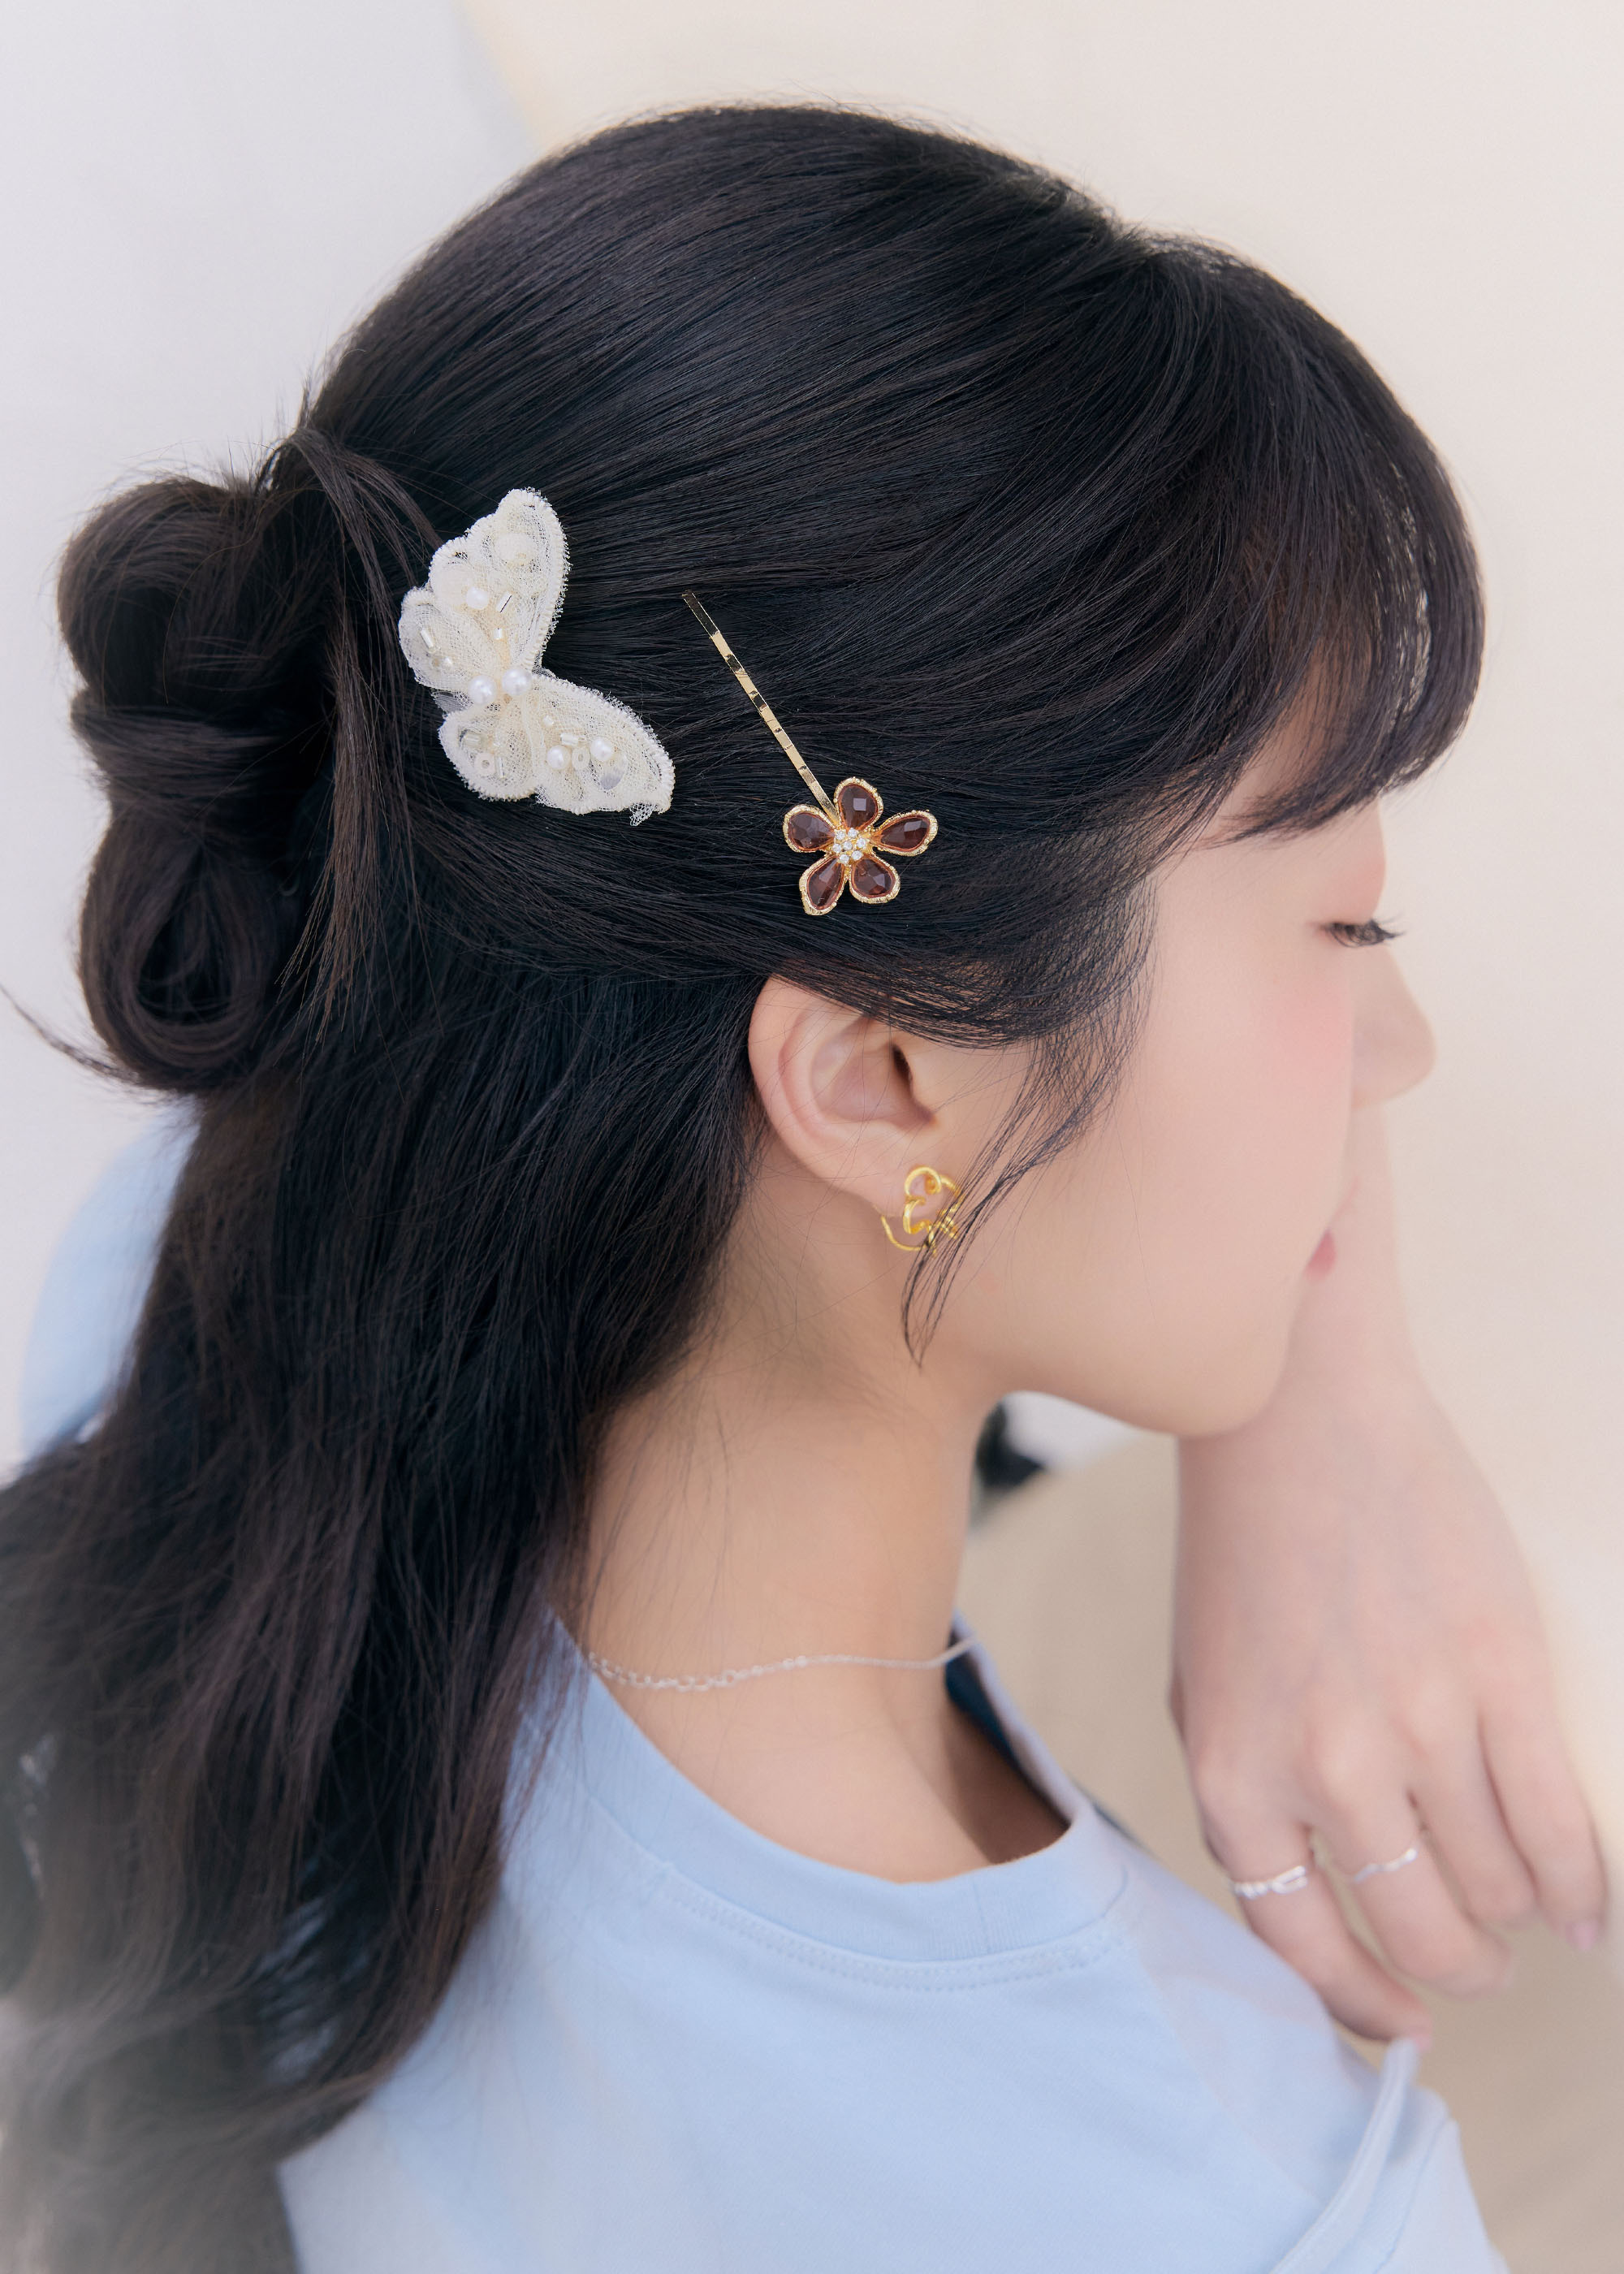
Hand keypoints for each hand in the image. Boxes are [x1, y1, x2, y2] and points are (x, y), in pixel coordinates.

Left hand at [1174, 1114, 1604, 2041]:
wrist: (1297, 1420)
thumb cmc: (1247, 1552)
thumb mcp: (1203, 1690)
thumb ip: (1251, 1800)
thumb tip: (1322, 1915)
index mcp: (1233, 1775)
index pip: (1303, 1943)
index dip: (1363, 2002)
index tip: (1406, 2021)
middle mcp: (1322, 1765)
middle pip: (1420, 1926)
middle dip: (1460, 1967)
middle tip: (1482, 1964)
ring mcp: (1417, 1723)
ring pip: (1499, 1885)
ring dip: (1521, 1919)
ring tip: (1531, 1915)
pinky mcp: (1499, 1675)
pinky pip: (1557, 1826)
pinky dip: (1581, 1885)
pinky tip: (1585, 1905)